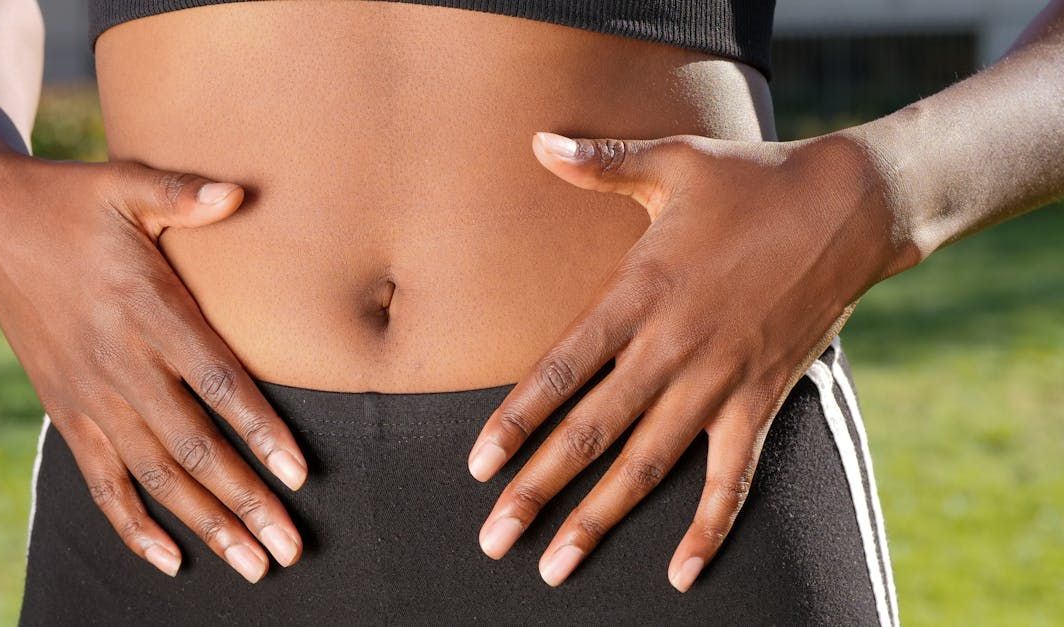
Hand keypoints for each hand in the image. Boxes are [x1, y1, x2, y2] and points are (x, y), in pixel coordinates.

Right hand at [0, 151, 308, 581]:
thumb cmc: (73, 202)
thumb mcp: (125, 185)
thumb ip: (182, 194)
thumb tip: (238, 192)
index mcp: (148, 310)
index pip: (216, 383)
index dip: (260, 430)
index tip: (298, 474)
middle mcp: (121, 364)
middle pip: (193, 447)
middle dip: (245, 501)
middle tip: (288, 549)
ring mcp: (90, 396)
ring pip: (154, 476)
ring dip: (205, 524)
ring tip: (251, 564)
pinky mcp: (66, 412)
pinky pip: (100, 482)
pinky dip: (132, 525)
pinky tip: (170, 560)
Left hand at [468, 130, 915, 589]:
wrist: (852, 205)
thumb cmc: (752, 181)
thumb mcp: (673, 161)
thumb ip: (601, 163)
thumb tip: (539, 141)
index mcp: (638, 294)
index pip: (560, 371)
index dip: (515, 422)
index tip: (478, 466)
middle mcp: (672, 349)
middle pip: (591, 434)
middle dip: (537, 491)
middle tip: (494, 539)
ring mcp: (720, 381)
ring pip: (648, 465)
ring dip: (601, 519)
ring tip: (558, 566)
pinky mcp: (764, 399)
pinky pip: (732, 478)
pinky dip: (709, 528)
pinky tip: (679, 573)